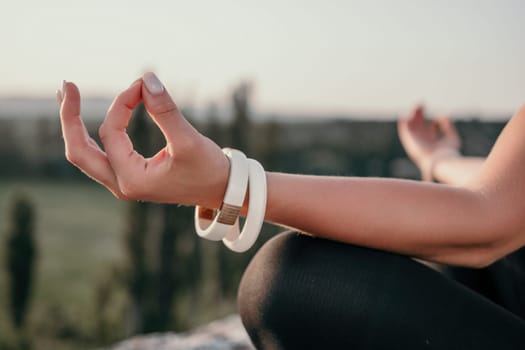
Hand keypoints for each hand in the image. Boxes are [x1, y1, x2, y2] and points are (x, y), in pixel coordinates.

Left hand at [58, 73, 228, 207]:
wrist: (223, 191)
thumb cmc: (210, 170)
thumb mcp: (189, 140)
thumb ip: (166, 110)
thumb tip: (146, 78)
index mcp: (132, 180)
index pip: (112, 133)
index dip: (122, 103)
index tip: (142, 85)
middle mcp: (122, 186)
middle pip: (79, 151)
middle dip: (70, 118)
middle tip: (67, 86)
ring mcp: (124, 183)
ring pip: (86, 154)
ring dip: (75, 126)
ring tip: (67, 97)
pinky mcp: (130, 177)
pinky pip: (99, 155)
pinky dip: (90, 135)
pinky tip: (83, 118)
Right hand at [397, 105, 460, 176]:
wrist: (440, 161)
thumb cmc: (447, 153)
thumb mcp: (451, 138)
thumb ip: (448, 126)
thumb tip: (443, 115)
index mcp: (433, 144)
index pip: (431, 133)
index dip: (434, 124)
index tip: (438, 118)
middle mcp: (423, 143)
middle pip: (419, 128)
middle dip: (420, 116)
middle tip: (421, 104)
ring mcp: (416, 142)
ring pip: (411, 128)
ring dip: (412, 116)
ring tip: (416, 106)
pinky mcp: (409, 141)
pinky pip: (404, 131)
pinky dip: (404, 123)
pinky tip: (408, 114)